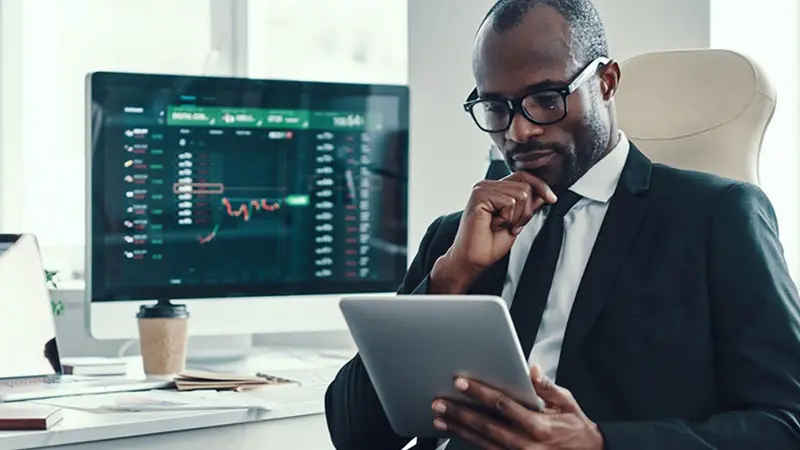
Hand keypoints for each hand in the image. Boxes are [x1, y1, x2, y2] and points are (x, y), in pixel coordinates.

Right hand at [430, 171, 555, 292]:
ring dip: (516, 217)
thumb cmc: (490, 244)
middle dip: (526, 211)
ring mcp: (482, 189)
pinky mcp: (479, 196)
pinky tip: (492, 225)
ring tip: (500, 226)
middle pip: (525, 186)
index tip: (552, 199)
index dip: (540, 186)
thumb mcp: (517, 222)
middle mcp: (487, 186)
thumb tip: (543, 194)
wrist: (474, 260)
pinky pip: (509, 202)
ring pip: (521, 194)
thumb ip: (528, 206)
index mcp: (494, 189)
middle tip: (512, 227)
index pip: (523, 176)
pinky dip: (506, 219)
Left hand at [431, 365, 603, 449]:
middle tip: (439, 403)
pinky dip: (471, 441)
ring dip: (459, 429)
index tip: (462, 383)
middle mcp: (526, 443)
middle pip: (485, 425)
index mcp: (539, 424)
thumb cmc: (576, 429)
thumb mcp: (567, 403)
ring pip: (482, 441)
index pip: (503, 404)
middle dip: (460, 413)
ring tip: (440, 419)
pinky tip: (457, 433)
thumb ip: (546, 387)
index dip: (480, 392)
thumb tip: (530, 369)